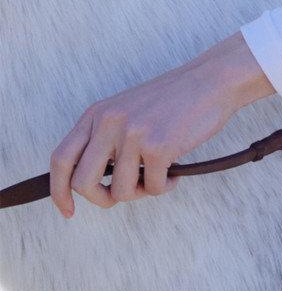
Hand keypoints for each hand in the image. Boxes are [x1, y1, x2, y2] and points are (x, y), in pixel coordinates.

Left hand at [51, 31, 275, 219]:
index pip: (61, 160)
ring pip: (120, 191)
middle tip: (122, 196)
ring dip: (141, 192)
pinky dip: (165, 187)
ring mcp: (133, 135)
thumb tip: (91, 183)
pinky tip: (175, 173)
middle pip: (83, 183)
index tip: (69, 209)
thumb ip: (105, 138)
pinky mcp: (159, 147)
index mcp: (97, 114)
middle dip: (102, 199)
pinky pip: (153, 187)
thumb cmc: (175, 99)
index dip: (60, 191)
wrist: (213, 80)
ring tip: (158, 177)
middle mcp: (109, 123)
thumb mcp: (127, 110)